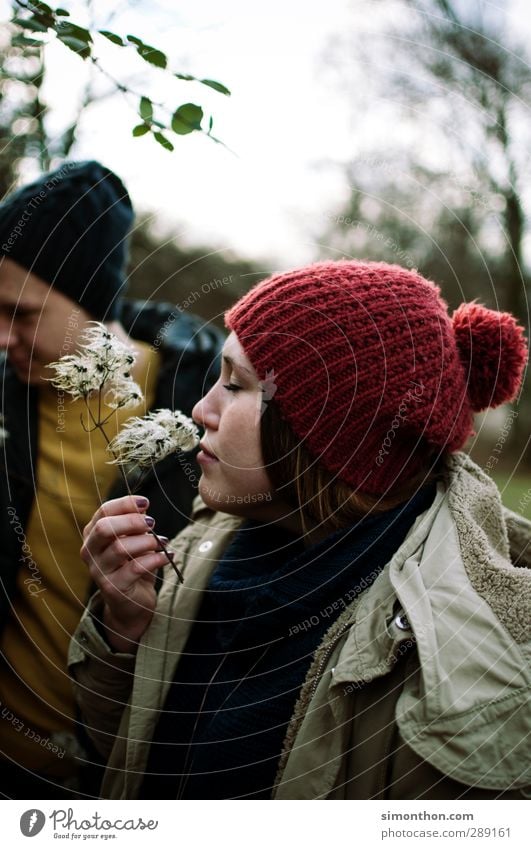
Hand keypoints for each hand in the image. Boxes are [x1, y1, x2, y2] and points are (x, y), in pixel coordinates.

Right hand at [81, 495, 171, 651]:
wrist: (131, 604)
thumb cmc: (132, 566)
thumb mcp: (133, 540)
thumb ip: (134, 523)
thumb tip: (142, 506)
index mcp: (93, 534)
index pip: (104, 511)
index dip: (125, 504)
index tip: (146, 503)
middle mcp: (90, 551)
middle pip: (106, 528)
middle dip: (132, 521)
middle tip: (152, 523)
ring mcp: (99, 571)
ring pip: (121, 548)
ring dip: (147, 542)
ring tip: (162, 542)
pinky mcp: (113, 588)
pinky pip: (135, 568)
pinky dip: (155, 559)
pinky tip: (168, 556)